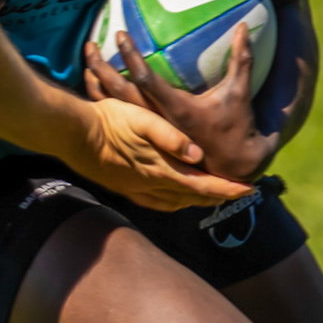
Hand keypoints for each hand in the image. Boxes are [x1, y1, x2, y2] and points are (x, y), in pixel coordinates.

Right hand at [75, 96, 254, 210]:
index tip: (249, 189)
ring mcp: (137, 189)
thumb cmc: (108, 121)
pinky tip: (174, 196)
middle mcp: (152, 185)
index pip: (202, 185)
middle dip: (217, 196)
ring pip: (176, 202)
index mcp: (161, 169)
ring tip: (211, 193)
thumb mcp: (142, 119)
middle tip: (236, 191)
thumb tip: (198, 154)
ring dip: (197, 200)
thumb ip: (171, 137)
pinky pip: (157, 202)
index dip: (227, 189)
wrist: (74, 135)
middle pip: (193, 197)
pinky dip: (174, 201)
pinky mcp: (125, 189)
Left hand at [84, 22, 279, 183]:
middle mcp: (157, 120)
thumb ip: (241, 59)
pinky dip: (103, 98)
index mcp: (176, 109)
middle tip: (91, 44)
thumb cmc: (235, 128)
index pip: (145, 79)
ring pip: (113, 105)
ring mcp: (149, 130)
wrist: (232, 167)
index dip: (131, 56)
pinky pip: (117, 116)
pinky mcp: (146, 136)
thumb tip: (244, 26)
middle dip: (102, 67)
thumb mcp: (238, 93)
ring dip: (97, 82)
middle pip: (119, 91)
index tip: (121, 35)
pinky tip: (94, 83)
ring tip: (86, 59)